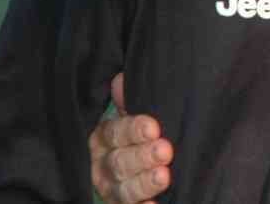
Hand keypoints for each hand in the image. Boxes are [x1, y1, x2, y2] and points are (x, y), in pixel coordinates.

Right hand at [89, 73, 173, 203]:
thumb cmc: (142, 128)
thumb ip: (129, 97)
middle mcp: (103, 163)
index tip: (154, 127)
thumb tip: (121, 80)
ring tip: (164, 176)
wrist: (143, 155)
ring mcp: (111, 188)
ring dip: (144, 184)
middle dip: (143, 157)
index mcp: (105, 136)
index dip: (134, 130)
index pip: (116, 132)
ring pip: (123, 189)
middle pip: (119, 162)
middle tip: (165, 150)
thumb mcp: (136, 109)